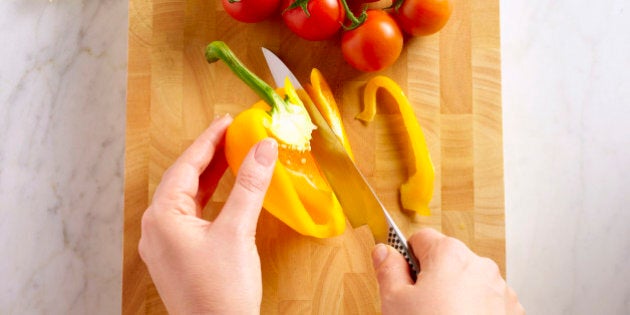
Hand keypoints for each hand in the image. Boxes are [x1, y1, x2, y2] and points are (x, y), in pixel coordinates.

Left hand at [138, 115, 277, 313]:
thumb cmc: (221, 292)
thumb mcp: (238, 232)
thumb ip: (250, 185)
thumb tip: (263, 148)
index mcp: (162, 217)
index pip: (186, 165)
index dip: (208, 140)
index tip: (226, 121)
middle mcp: (157, 227)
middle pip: (184, 179)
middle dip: (209, 155)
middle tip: (232, 134)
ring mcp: (165, 244)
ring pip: (188, 197)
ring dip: (210, 176)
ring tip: (232, 155)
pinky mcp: (179, 255)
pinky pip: (192, 215)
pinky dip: (210, 198)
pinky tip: (225, 191)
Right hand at [372, 228, 524, 314]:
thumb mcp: (395, 301)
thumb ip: (388, 270)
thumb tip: (384, 253)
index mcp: (450, 254)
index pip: (420, 239)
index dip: (406, 259)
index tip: (401, 277)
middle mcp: (480, 265)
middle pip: (446, 260)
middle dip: (432, 279)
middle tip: (418, 307)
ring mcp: (500, 289)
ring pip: (467, 282)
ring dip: (454, 295)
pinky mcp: (511, 311)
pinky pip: (486, 301)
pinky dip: (474, 310)